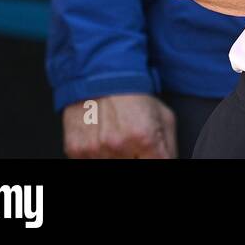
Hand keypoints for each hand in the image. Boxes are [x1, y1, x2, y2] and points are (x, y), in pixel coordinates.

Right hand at [61, 93, 175, 158]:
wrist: (101, 78)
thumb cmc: (133, 96)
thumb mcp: (164, 117)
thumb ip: (168, 146)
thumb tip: (168, 161)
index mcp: (144, 137)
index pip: (155, 166)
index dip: (153, 160)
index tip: (150, 154)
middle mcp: (118, 145)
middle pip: (132, 166)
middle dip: (135, 157)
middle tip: (134, 144)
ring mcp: (95, 150)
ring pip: (112, 165)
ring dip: (116, 156)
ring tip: (117, 138)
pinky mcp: (76, 150)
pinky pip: (90, 162)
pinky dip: (98, 155)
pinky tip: (102, 140)